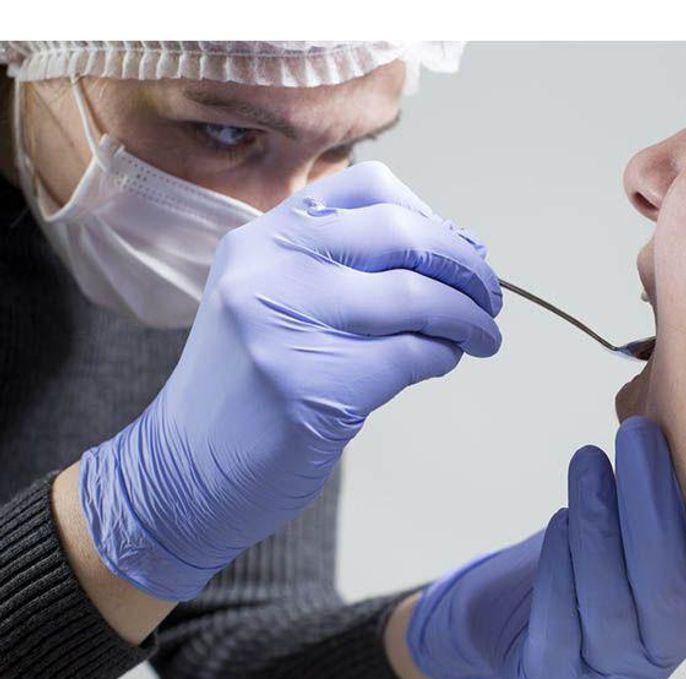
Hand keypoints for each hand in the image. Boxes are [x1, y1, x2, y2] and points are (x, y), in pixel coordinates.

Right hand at [79, 162, 502, 600]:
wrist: (185, 471)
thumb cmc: (248, 385)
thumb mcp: (272, 299)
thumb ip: (345, 268)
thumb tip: (460, 252)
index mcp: (263, 238)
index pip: (371, 188)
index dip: (431, 217)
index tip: (459, 251)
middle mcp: (270, 268)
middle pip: (404, 235)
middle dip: (466, 267)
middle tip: (490, 298)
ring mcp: (287, 325)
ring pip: (417, 296)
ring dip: (469, 318)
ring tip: (484, 336)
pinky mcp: (313, 387)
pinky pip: (412, 355)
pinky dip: (443, 356)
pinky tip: (441, 362)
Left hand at [407, 417, 685, 678]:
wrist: (520, 618)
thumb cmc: (591, 560)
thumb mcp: (635, 524)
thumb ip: (664, 490)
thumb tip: (681, 408)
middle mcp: (661, 649)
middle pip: (666, 587)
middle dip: (652, 505)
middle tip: (640, 435)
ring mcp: (608, 667)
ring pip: (611, 602)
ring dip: (601, 524)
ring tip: (588, 460)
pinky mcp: (555, 671)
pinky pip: (560, 624)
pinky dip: (560, 568)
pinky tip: (560, 520)